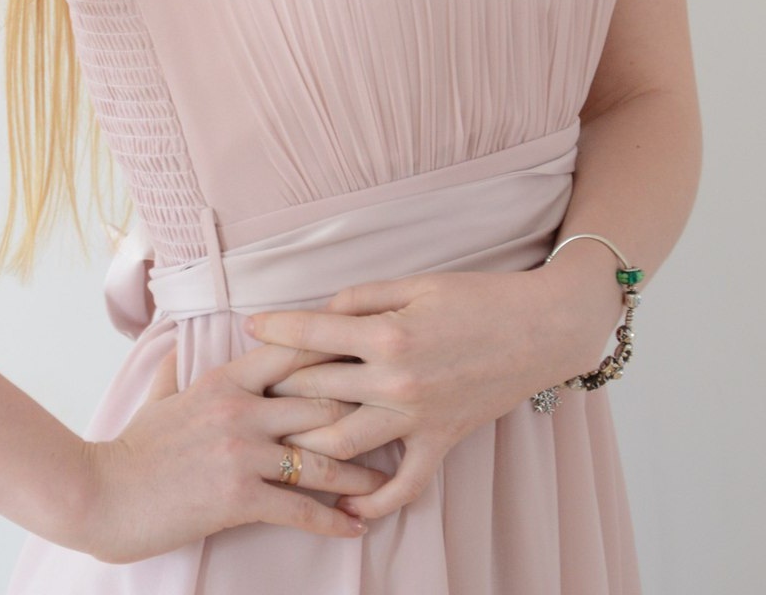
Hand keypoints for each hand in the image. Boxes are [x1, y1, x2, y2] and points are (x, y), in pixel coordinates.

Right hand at [78, 339, 381, 562]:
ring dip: (360, 472)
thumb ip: (179, 366)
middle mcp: (240, 409)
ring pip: (320, 457)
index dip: (334, 350)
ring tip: (389, 480)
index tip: (370, 350)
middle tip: (401, 412)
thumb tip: (181, 337)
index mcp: (224, 379)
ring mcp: (241, 453)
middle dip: (363, 409)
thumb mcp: (159, 395)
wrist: (101, 493)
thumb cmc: (132, 446)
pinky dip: (333, 519)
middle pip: (320, 400)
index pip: (292, 353)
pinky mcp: (238, 498)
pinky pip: (299, 508)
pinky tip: (356, 526)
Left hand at [243, 267, 597, 523]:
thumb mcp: (413, 283)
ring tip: (277, 442)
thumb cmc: (476, 297)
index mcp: (386, 332)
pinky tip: (345, 504)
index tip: (249, 326)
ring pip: (344, 443)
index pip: (313, 332)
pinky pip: (404, 485)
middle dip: (278, 387)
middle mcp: (396, 380)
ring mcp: (418, 417)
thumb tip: (322, 312)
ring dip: (306, 444)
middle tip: (249, 389)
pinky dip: (374, 501)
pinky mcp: (441, 442)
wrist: (539, 329)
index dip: (275, 328)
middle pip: (317, 389)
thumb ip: (361, 298)